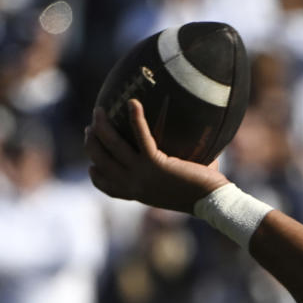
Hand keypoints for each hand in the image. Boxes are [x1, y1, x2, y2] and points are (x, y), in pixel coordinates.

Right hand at [84, 100, 228, 212]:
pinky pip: (140, 136)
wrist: (211, 200)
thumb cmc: (201, 193)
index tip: (92, 163)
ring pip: (112, 146)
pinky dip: (135, 117)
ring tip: (99, 111)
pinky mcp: (156, 164)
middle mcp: (134, 186)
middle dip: (91, 143)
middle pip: (101, 162)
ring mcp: (142, 175)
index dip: (96, 173)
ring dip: (102, 126)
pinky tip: (133, 102)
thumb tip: (177, 149)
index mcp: (138, 193)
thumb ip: (166, 172)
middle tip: (90, 127)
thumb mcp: (173, 186)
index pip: (107, 186)